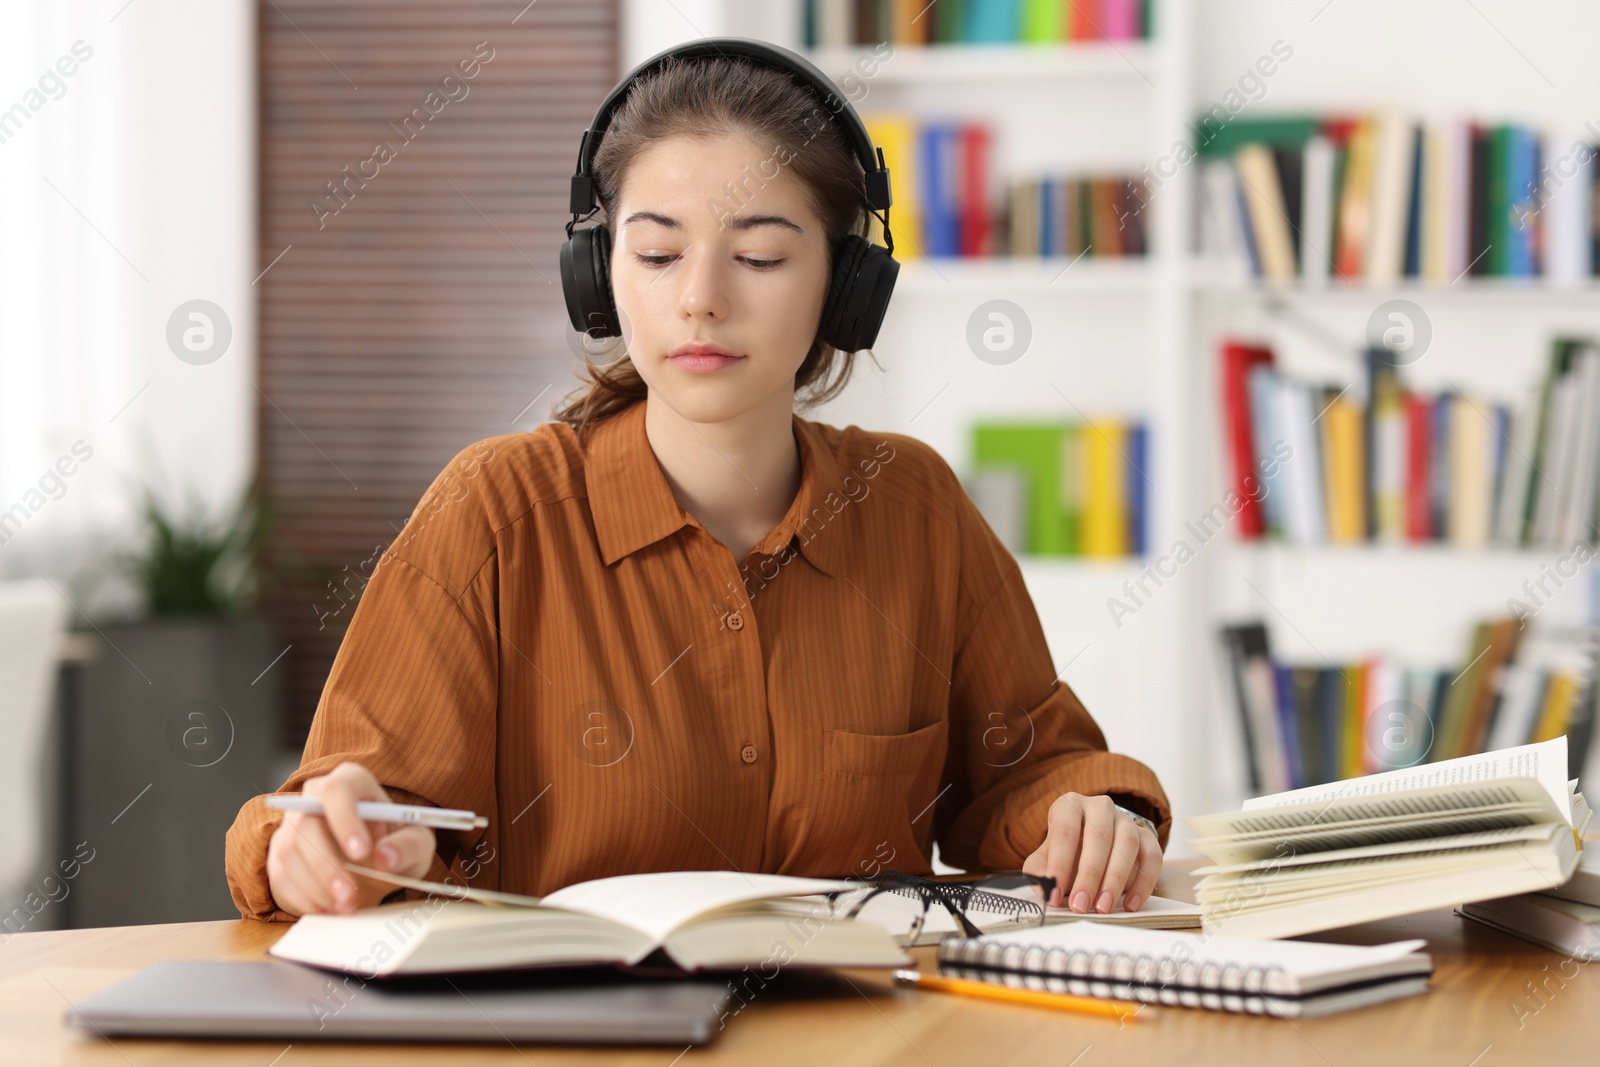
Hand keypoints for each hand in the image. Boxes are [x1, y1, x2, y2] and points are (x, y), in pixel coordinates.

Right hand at [265, 762, 436, 916]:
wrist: (374, 865)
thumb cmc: (395, 844)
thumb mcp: (416, 844)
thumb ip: (408, 846)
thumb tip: (386, 857)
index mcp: (351, 782)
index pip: (337, 790)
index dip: (345, 819)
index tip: (361, 852)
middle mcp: (314, 798)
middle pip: (307, 824)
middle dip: (327, 865)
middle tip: (350, 895)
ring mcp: (292, 826)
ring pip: (290, 852)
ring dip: (316, 886)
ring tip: (346, 905)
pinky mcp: (279, 855)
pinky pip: (281, 876)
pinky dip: (305, 898)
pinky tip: (330, 908)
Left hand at [1021, 792, 1162, 913]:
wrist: (1091, 845)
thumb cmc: (1066, 852)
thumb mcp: (1045, 858)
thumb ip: (1039, 872)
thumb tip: (1044, 889)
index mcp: (1069, 806)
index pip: (1065, 831)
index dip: (1059, 865)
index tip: (1053, 895)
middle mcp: (1099, 807)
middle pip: (1098, 836)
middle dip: (1089, 875)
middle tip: (1080, 905)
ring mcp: (1126, 819)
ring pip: (1127, 844)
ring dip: (1116, 879)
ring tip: (1103, 907)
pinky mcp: (1146, 836)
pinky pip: (1152, 856)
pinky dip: (1144, 882)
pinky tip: (1131, 904)